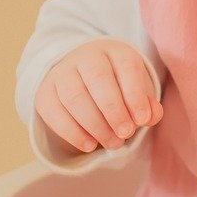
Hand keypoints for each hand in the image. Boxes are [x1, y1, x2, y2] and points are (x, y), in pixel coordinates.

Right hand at [34, 39, 161, 153]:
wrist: (82, 77)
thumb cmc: (118, 86)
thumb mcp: (136, 90)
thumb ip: (147, 105)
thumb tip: (150, 117)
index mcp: (115, 51)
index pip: (125, 66)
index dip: (135, 95)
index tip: (142, 120)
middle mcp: (86, 57)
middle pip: (98, 79)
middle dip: (114, 110)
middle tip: (126, 134)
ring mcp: (62, 73)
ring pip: (74, 96)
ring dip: (95, 125)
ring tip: (112, 143)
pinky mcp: (45, 92)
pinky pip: (54, 111)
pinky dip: (72, 132)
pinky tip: (89, 145)